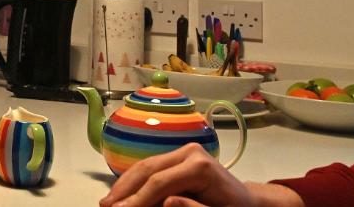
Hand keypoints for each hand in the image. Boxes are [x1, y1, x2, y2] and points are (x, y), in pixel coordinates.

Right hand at [99, 143, 254, 206]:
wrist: (248, 201)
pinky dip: (134, 181)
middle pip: (148, 169)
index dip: (137, 199)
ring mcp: (184, 152)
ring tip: (107, 202)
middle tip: (105, 206)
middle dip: (124, 189)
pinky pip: (152, 167)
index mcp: (200, 167)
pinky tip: (122, 194)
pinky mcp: (180, 157)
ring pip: (145, 165)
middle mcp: (190, 153)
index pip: (159, 182)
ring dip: (124, 184)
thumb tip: (167, 201)